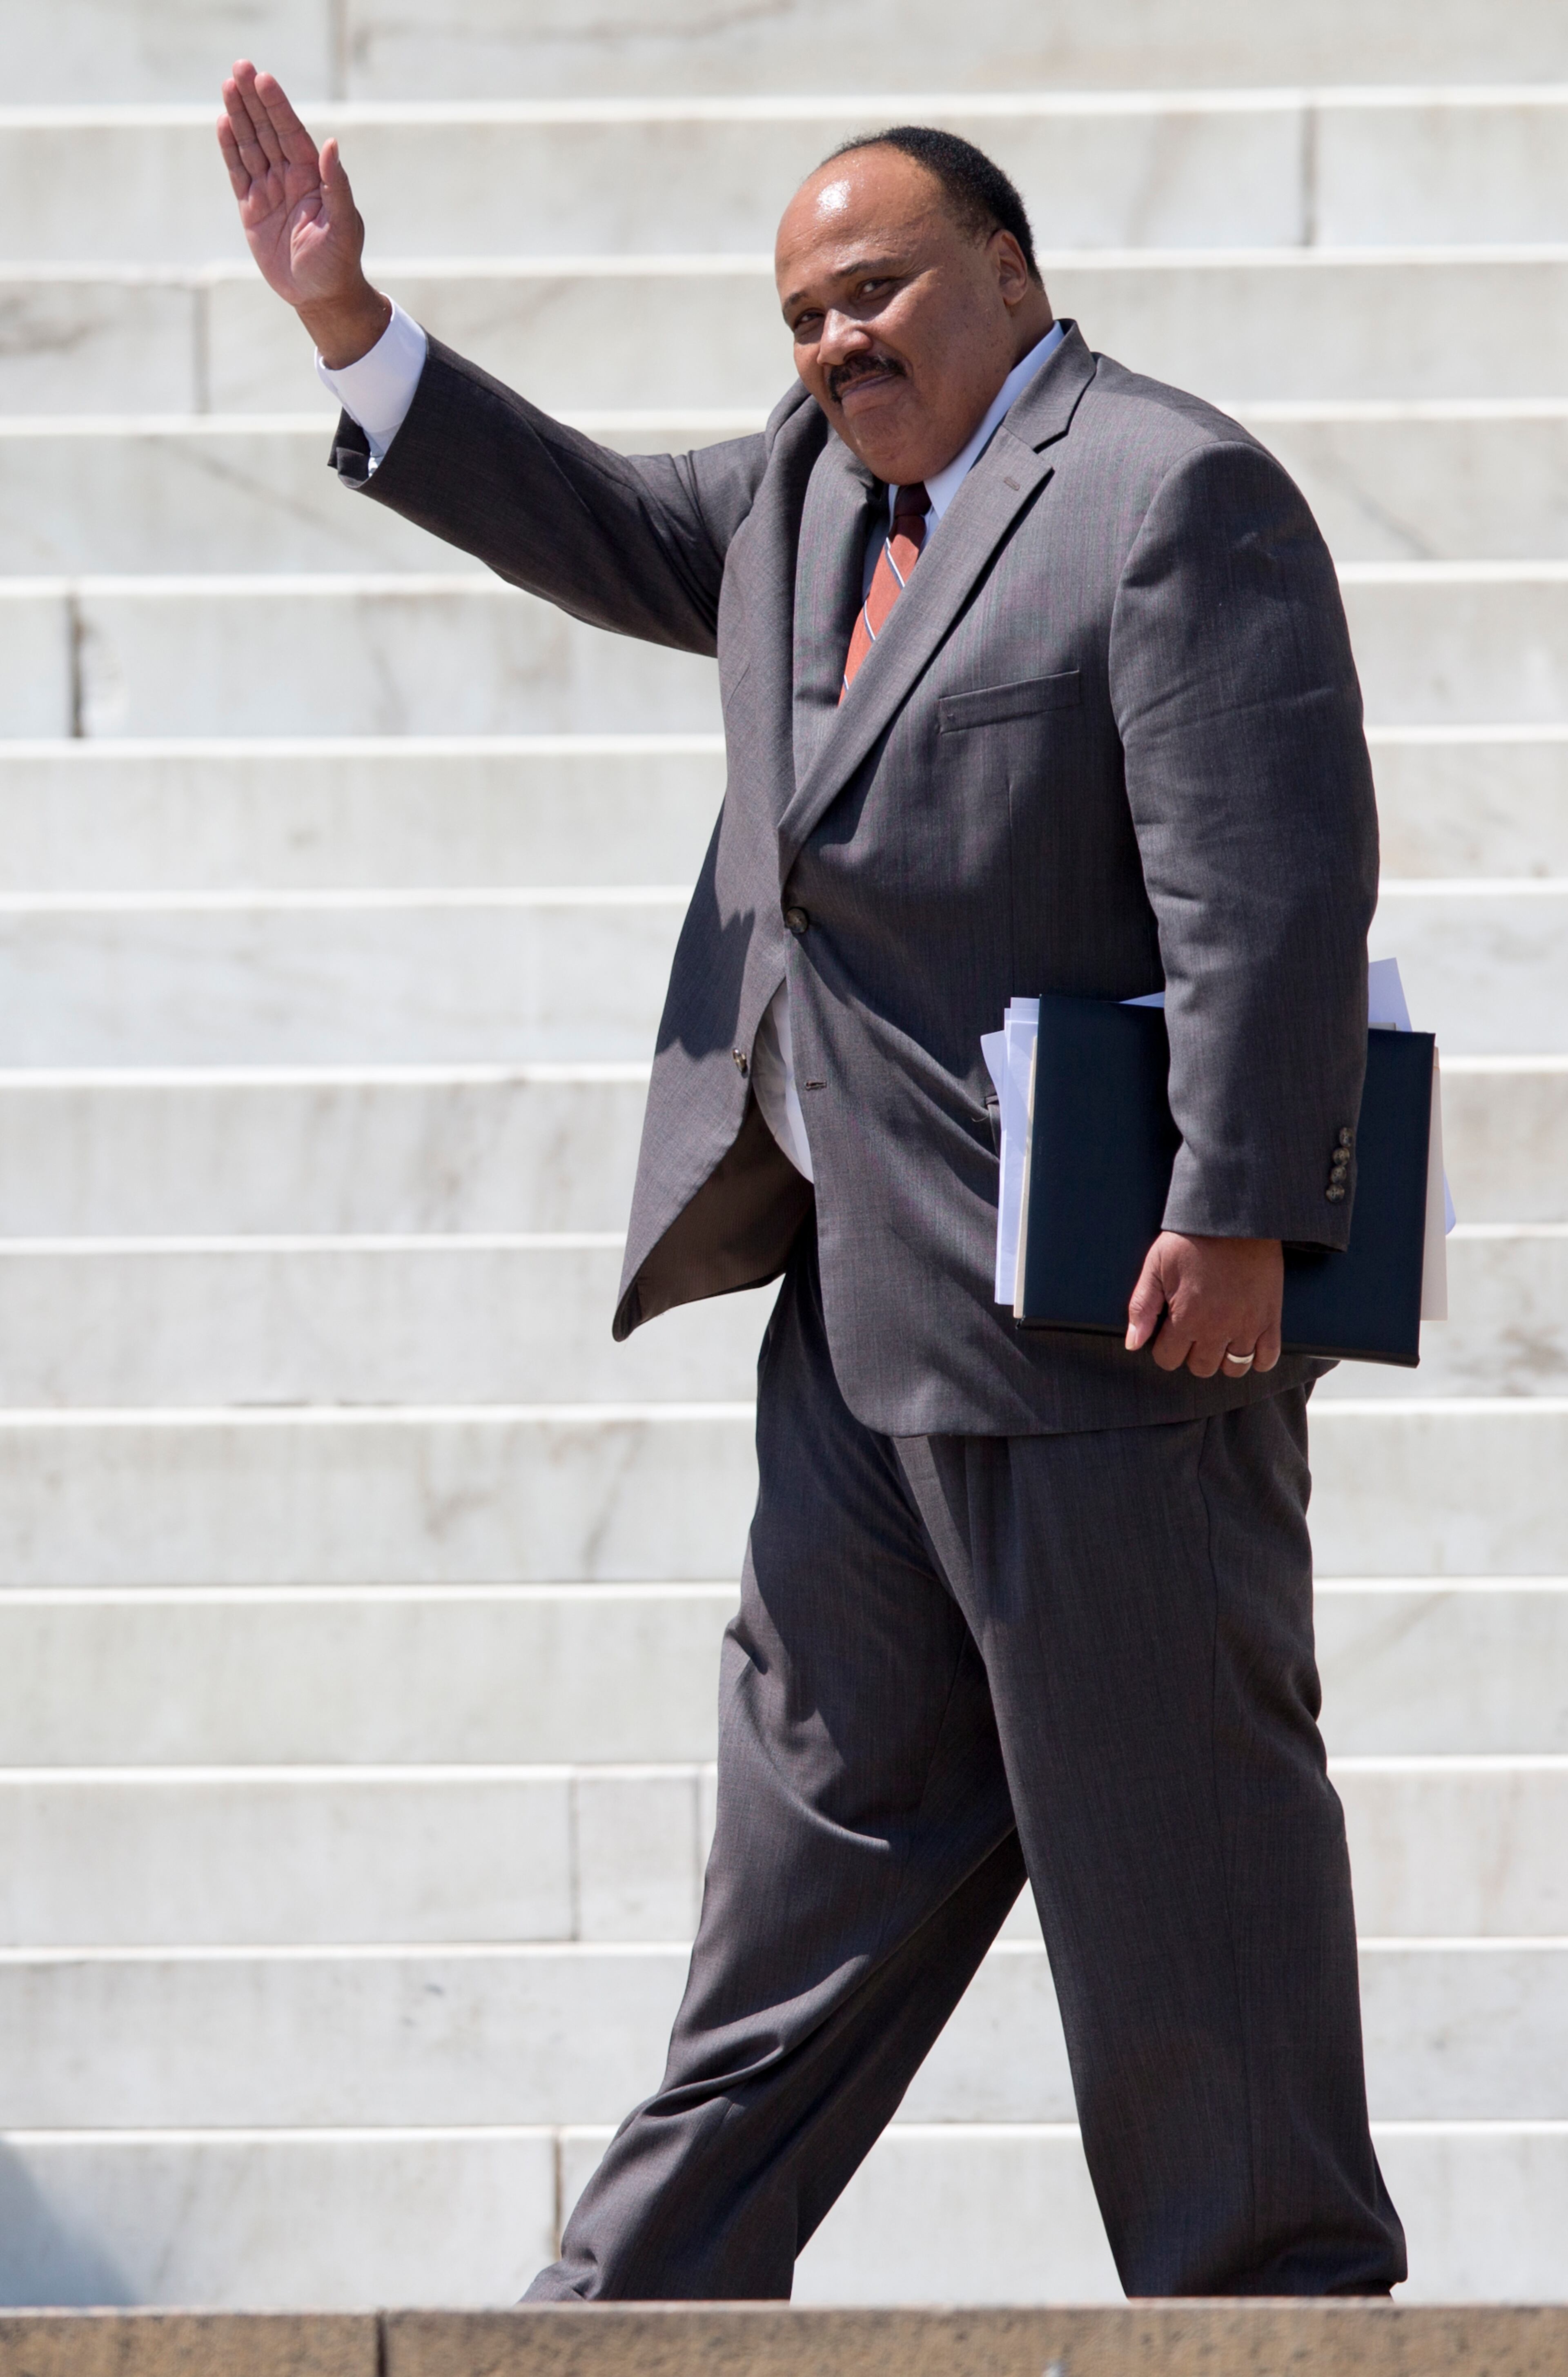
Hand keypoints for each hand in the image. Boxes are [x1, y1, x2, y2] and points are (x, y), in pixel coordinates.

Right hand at [217, 60, 390, 365]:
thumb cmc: (338, 262)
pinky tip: (223, 123)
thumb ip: (337, 186)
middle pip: (268, 130)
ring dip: (239, 116)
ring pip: (250, 145)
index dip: (277, 106)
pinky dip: (230, 148)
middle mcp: (290, 177)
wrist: (320, 296)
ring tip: (228, 85)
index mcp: (313, 177)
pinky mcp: (252, 208)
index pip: (291, 132)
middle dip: (254, 100)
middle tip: (240, 67)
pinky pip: (238, 171)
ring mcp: (269, 190)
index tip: (263, 79)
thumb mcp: (344, 225)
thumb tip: (332, 144)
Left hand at [1125, 1232, 1283, 1378]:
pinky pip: (1268, 1358)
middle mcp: (1217, 1329)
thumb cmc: (1191, 1239)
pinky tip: (1246, 1344)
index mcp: (1186, 1318)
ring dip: (1223, 1358)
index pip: (1168, 1359)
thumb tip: (1132, 1343)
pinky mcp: (1270, 1318)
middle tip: (1193, 1332)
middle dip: (1192, 1354)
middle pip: (1201, 1367)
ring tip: (1218, 1339)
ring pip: (1234, 1368)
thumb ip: (1142, 1307)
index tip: (1168, 1332)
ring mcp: (1247, 1325)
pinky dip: (1259, 1358)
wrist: (1234, 1217)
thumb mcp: (1156, 1266)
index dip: (1164, 1347)